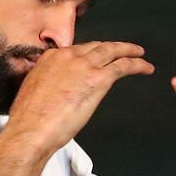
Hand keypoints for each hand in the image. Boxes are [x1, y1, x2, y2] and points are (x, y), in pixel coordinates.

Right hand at [3, 42, 155, 155]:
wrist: (31, 129)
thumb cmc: (29, 119)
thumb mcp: (34, 91)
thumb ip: (48, 84)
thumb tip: (55, 90)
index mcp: (51, 58)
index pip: (77, 50)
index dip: (90, 53)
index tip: (96, 57)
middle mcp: (68, 56)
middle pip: (97, 46)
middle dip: (112, 47)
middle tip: (123, 49)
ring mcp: (84, 65)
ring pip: (112, 51)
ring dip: (128, 51)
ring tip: (139, 53)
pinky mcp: (98, 78)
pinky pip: (123, 66)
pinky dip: (137, 64)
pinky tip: (145, 67)